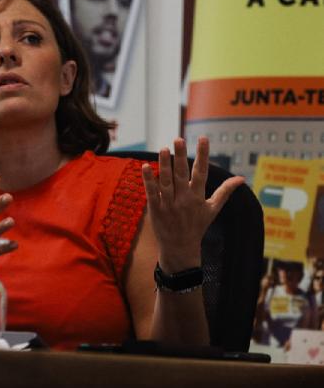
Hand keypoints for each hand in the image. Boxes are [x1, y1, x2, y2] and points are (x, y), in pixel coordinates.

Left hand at [142, 137, 243, 272]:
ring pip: (166, 181)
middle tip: (178, 139)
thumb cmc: (197, 226)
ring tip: (164, 148)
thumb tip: (241, 179)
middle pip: (181, 174)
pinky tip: (145, 166)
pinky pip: (151, 192)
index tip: (203, 138)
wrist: (180, 248)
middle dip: (180, 156)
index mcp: (198, 197)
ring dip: (164, 165)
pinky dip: (148, 180)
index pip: (201, 172)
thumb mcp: (213, 209)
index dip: (203, 155)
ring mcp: (168, 204)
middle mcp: (184, 199)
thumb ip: (225, 192)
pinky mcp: (155, 209)